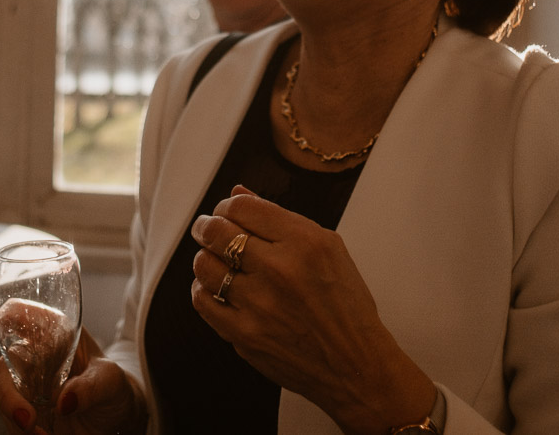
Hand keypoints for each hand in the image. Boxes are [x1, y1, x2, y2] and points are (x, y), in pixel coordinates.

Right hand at [0, 319, 146, 434]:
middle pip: (3, 365)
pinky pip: (12, 420)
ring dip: (16, 419)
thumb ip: (93, 386)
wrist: (114, 417)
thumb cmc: (113, 387)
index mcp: (54, 332)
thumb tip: (65, 401)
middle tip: (26, 420)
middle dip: (7, 395)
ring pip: (4, 396)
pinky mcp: (26, 410)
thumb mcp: (112, 380)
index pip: (18, 315)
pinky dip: (22, 432)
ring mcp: (27, 384)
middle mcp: (35, 356)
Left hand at [189, 186, 436, 433]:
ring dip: (204, 256)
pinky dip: (203, 289)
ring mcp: (259, 304)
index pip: (244, 207)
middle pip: (218, 232)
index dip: (228, 206)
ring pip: (205, 265)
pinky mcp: (244, 335)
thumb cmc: (346, 306)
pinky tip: (215, 287)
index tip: (227, 212)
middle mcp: (280, 270)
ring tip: (213, 258)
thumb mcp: (329, 248)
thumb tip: (238, 194)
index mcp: (305, 242)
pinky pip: (203, 301)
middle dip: (208, 226)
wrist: (355, 364)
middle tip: (208, 229)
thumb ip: (280, 219)